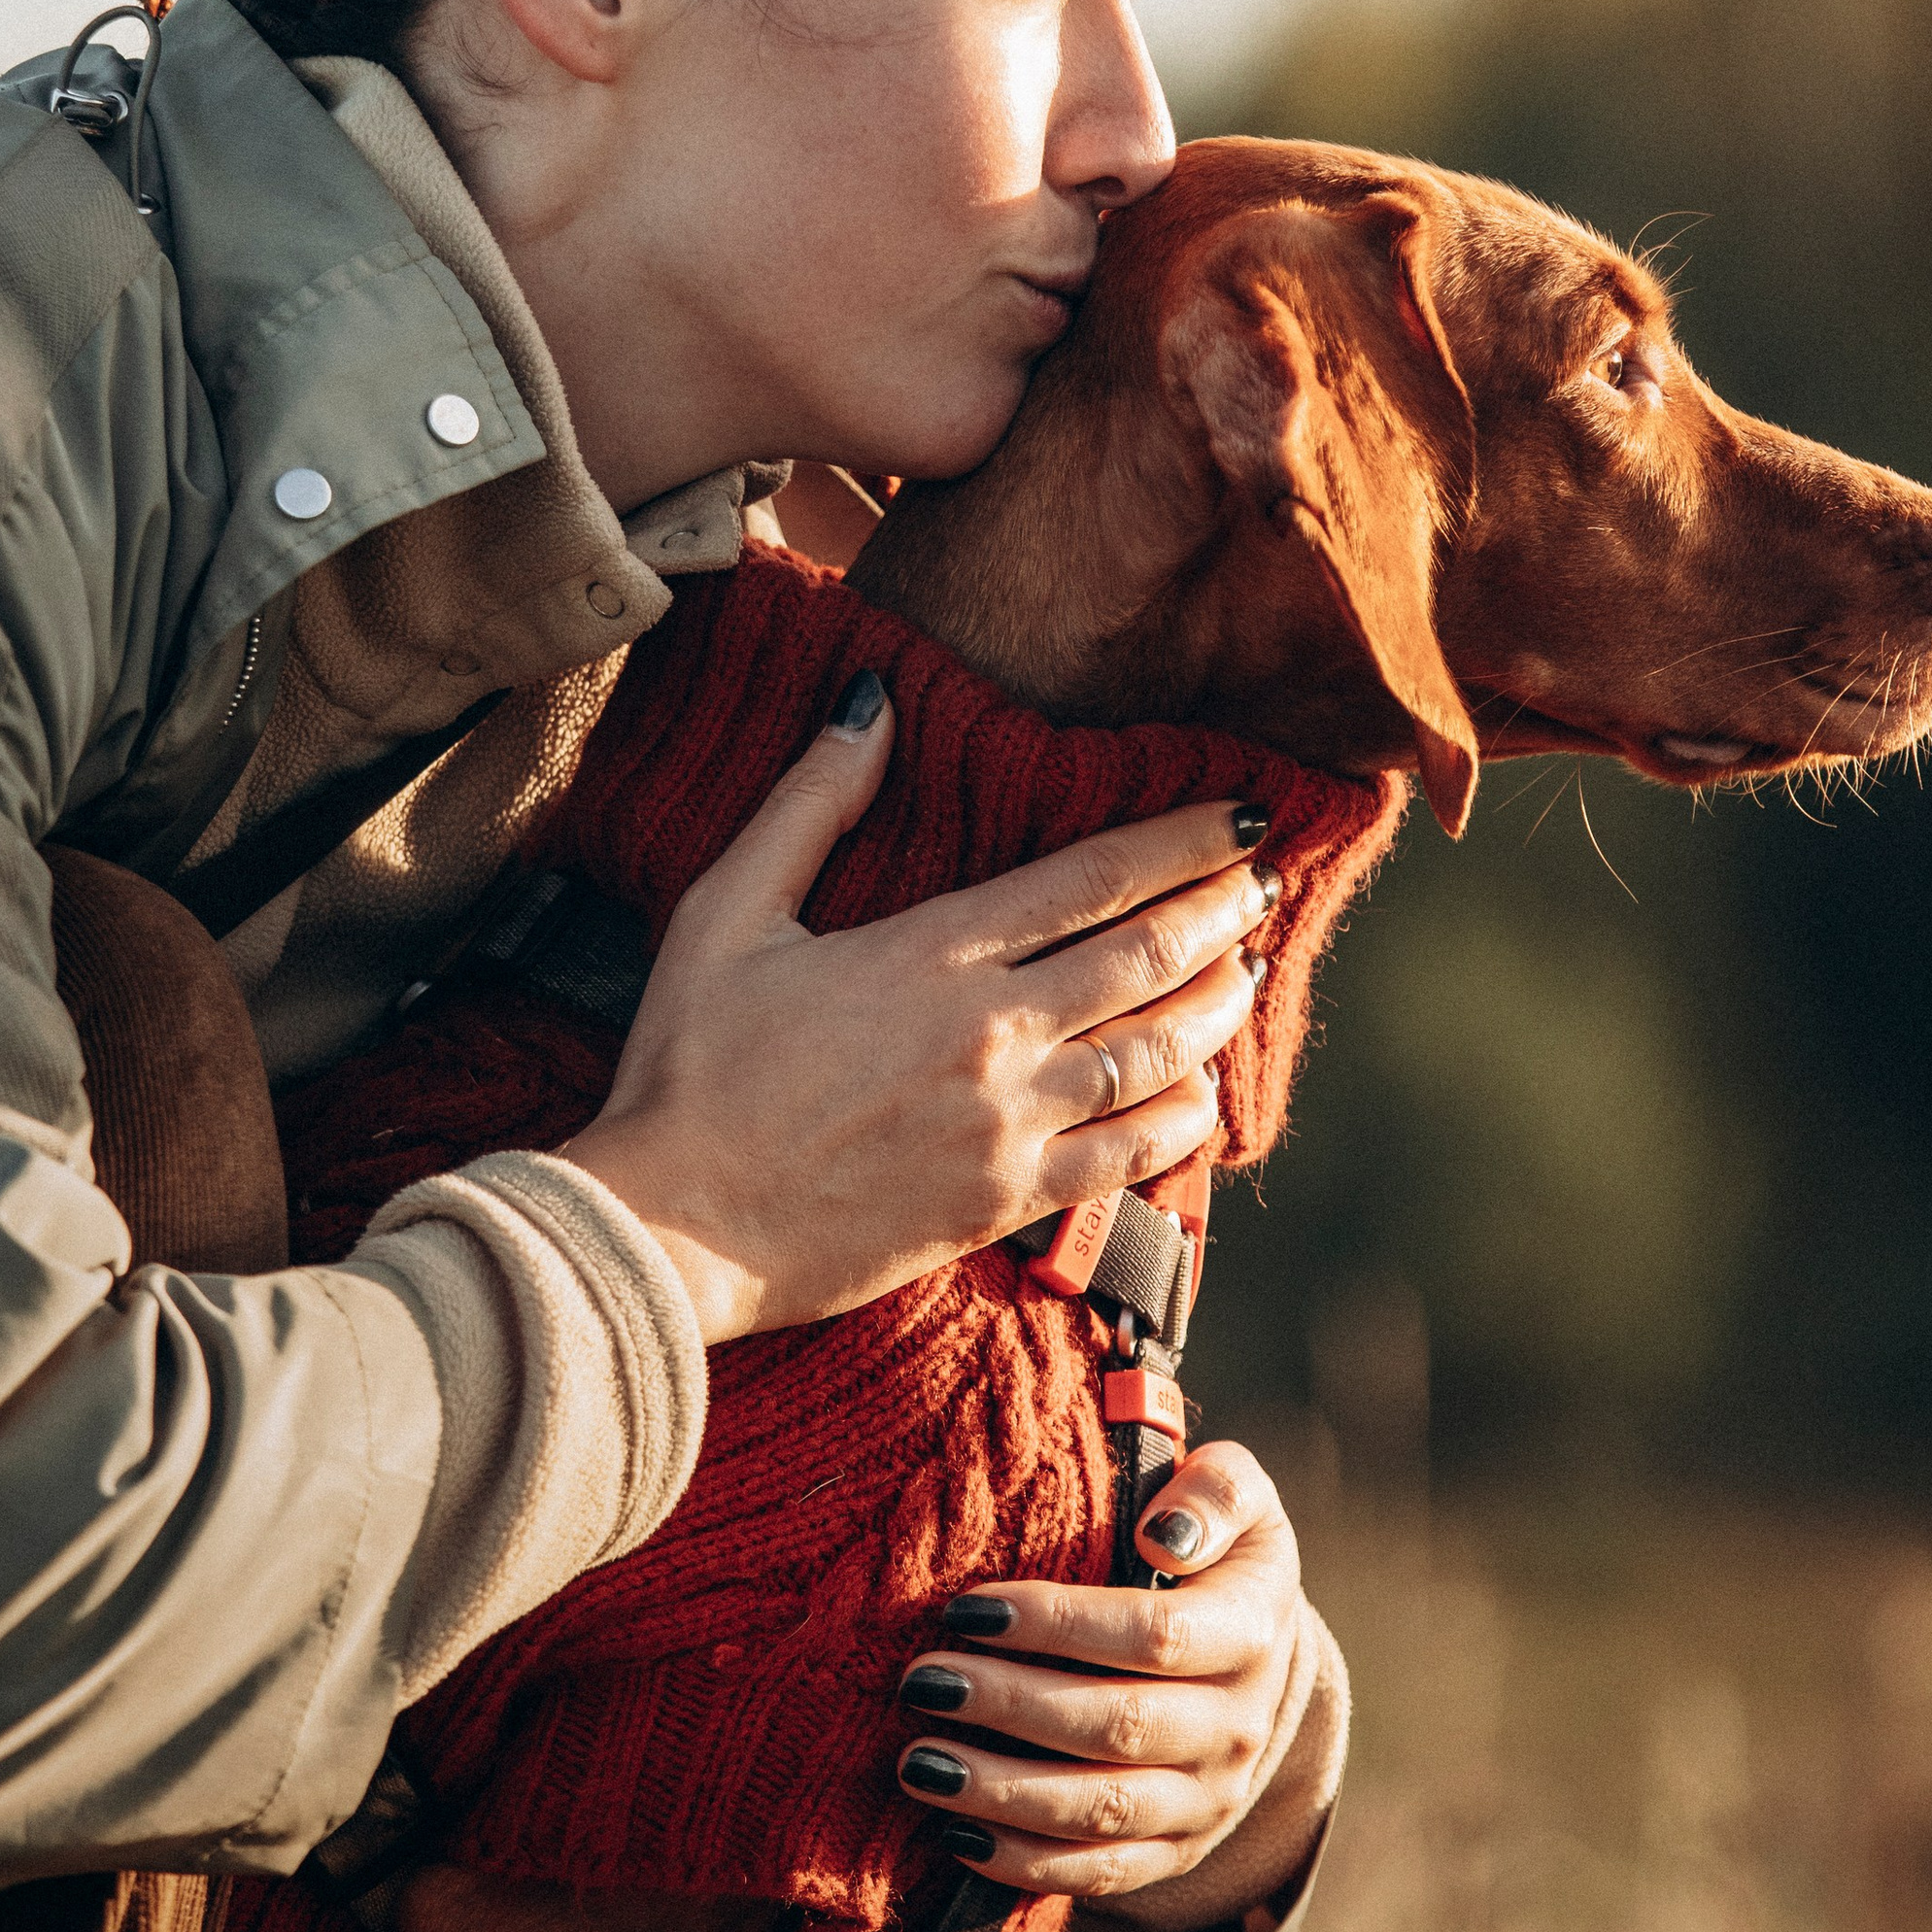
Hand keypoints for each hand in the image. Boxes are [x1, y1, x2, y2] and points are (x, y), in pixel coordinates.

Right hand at [562, 676, 1271, 1341]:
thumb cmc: (686, 1064)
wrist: (668, 1228)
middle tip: (1263, 880)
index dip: (1184, 841)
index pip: (1095, 878)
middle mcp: (990, 1033)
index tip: (1242, 815)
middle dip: (1223, 910)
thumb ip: (810, 803)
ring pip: (1156, 1054)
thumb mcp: (726, 909)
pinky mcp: (1001, 1204)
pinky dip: (1179, 1119)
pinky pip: (1126, 1158)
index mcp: (932, 952)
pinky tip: (1200, 1094)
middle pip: (1148, 956)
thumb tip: (875, 703)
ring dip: (1216, 1005)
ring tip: (1248, 970)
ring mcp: (1006, 1125)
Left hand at [887, 1442, 1301, 1898]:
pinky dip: (1027, 1864)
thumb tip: (1163, 1535)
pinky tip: (957, 1834)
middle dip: (1010, 1707)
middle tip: (921, 1682)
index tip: (968, 1607)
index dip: (1060, 1623)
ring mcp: (1210, 1799)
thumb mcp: (1235, 1495)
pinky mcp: (1178, 1850)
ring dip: (1004, 1793)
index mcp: (1254, 1629)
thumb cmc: (1216, 1551)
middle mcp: (1239, 1726)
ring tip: (919, 1763)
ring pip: (1104, 1811)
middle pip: (1119, 1726)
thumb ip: (1214, 1493)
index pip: (1155, 1633)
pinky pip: (1102, 1873)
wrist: (1258, 1653)